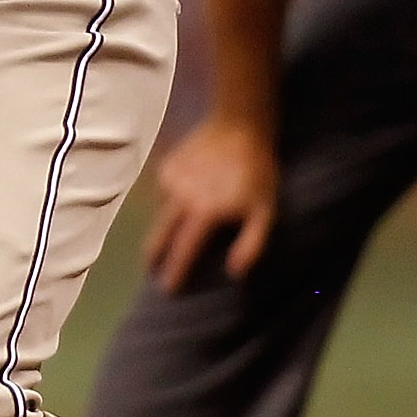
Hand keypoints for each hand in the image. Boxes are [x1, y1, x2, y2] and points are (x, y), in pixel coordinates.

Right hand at [140, 117, 279, 291]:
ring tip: (173, 234)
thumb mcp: (265, 212)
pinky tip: (184, 200)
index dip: (175, 271)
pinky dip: (171, 203)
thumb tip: (233, 272)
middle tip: (151, 269)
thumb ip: (250, 244)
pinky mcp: (166, 168)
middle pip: (159, 235)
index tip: (167, 289)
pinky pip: (164, 194)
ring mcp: (169, 182)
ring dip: (165, 227)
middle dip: (153, 255)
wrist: (239, 127)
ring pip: (161, 213)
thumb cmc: (257, 172)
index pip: (184, 249)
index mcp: (203, 212)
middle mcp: (179, 199)